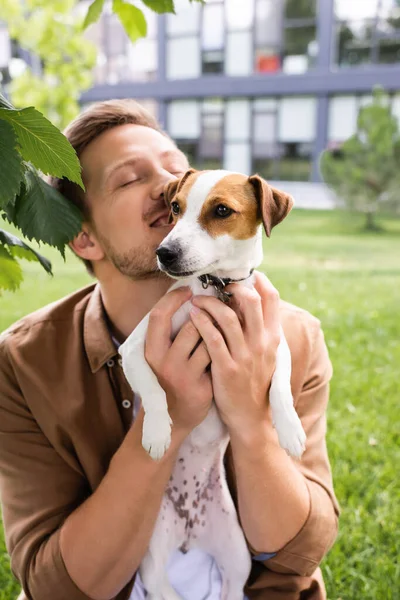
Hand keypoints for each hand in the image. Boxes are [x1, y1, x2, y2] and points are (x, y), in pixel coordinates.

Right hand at [144, 287, 212, 436]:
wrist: (175, 418)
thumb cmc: (172, 377)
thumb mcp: (162, 354)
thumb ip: (170, 331)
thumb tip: (189, 298)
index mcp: (151, 351)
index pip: (159, 316)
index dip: (173, 299)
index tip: (188, 291)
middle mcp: (164, 363)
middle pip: (189, 325)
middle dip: (207, 315)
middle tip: (217, 308)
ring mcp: (183, 376)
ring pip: (208, 340)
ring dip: (219, 331)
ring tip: (225, 327)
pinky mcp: (201, 388)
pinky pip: (219, 358)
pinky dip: (225, 349)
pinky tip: (229, 348)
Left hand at [189, 271, 280, 435]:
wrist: (250, 417)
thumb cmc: (255, 381)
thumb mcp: (267, 354)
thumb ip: (261, 330)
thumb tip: (250, 302)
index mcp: (273, 337)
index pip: (272, 299)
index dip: (259, 281)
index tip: (244, 276)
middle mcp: (262, 343)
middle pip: (251, 301)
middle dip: (232, 287)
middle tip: (218, 286)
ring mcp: (245, 356)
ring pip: (228, 317)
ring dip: (210, 303)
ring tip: (197, 300)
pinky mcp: (227, 368)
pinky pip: (213, 338)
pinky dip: (202, 322)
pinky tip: (193, 315)